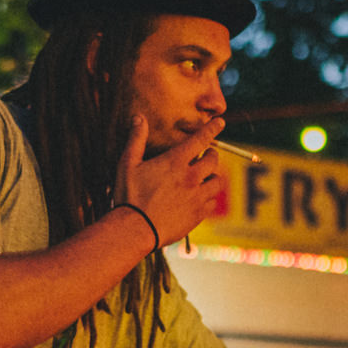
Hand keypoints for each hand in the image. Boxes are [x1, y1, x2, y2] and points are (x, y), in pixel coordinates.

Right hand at [114, 113, 225, 244]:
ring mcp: (196, 197)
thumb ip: (136, 140)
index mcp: (175, 162)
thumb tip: (139, 118)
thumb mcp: (127, 165)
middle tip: (206, 155)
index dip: (212, 128)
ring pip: (217, 182)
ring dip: (213, 177)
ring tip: (206, 177)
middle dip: (211, 155)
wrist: (135, 230)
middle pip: (213, 160)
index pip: (200, 139)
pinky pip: (212, 202)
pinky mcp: (198, 215)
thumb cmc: (129, 196)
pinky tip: (201, 198)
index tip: (220, 122)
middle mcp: (191, 177)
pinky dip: (209, 198)